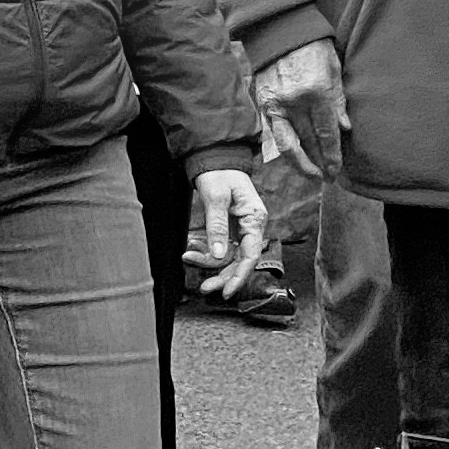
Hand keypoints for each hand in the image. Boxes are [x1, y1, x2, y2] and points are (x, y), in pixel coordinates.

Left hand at [191, 167, 271, 295]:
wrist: (215, 158)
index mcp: (255, 218)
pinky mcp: (230, 228)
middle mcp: (251, 226)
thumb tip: (219, 256)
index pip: (251, 255)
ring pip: (230, 257)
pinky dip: (208, 253)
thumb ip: (217, 227)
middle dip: (223, 276)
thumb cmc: (220, 173)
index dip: (240, 276)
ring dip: (212, 267)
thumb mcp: (216, 198)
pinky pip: (221, 247)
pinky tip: (193, 253)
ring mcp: (241, 228)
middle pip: (240, 260)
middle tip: (206, 288)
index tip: (227, 290)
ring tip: (194, 270)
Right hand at [254, 39, 344, 180]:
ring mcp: (275, 103)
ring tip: (310, 175)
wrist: (282, 30)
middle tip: (326, 178)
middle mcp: (294, 102)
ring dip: (299, 164)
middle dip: (318, 164)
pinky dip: (284, 147)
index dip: (332, 156)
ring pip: (286, 145)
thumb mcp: (334, 70)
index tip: (335, 170)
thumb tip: (344, 130)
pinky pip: (274, 133)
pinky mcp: (262, 102)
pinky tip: (294, 156)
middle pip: (308, 144)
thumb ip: (339, 101)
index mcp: (316, 92)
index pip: (326, 135)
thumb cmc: (314, 47)